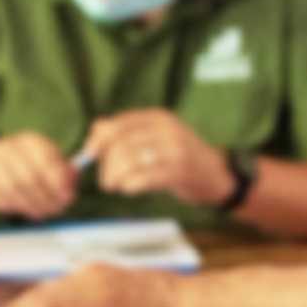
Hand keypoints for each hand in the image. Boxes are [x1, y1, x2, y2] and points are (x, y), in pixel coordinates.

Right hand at [0, 131, 78, 221]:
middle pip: (30, 176)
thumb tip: (72, 184)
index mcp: (31, 141)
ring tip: (41, 213)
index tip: (68, 198)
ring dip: (31, 204)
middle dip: (46, 198)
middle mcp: (10, 146)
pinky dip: (14, 206)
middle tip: (56, 210)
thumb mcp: (48, 167)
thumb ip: (64, 175)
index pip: (46, 159)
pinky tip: (24, 209)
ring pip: (14, 188)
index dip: (59, 181)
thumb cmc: (28, 169)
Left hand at [81, 111, 233, 204]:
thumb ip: (129, 135)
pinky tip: (131, 189)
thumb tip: (92, 141)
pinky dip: (131, 186)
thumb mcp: (157, 138)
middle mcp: (166, 129)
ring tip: (118, 186)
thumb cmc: (180, 159)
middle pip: (119, 145)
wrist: (218, 175)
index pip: (115, 126)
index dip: (96, 142)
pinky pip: (144, 178)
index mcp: (158, 118)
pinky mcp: (180, 172)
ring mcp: (175, 150)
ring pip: (129, 161)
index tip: (88, 156)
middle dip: (106, 166)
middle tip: (107, 182)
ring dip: (116, 178)